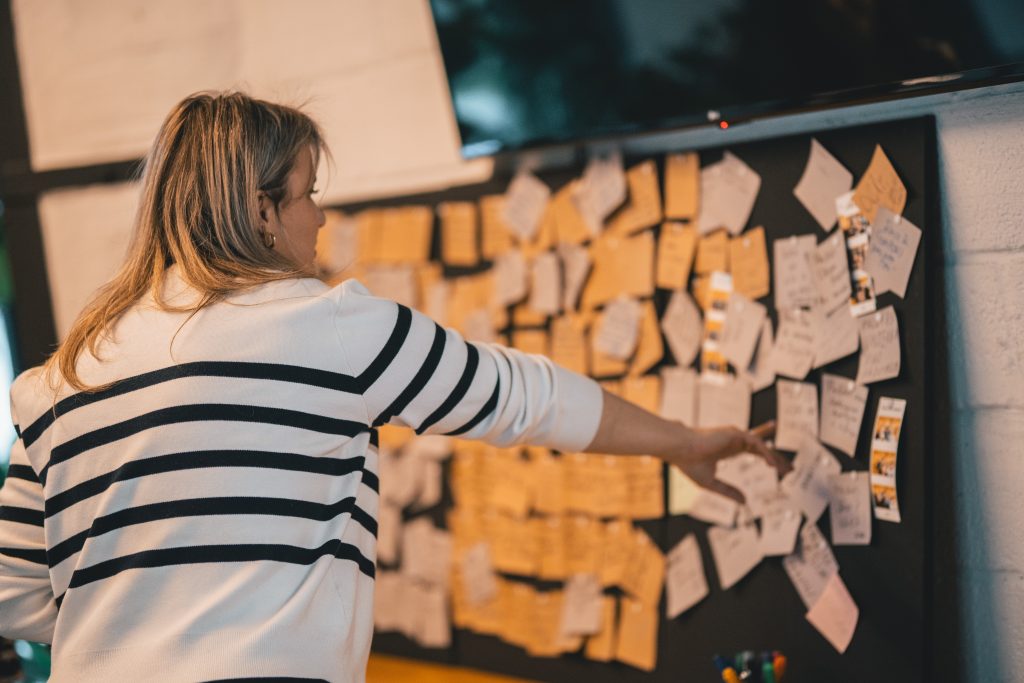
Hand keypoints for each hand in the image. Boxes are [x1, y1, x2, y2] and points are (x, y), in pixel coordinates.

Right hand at [674, 422, 790, 503]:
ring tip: (787, 471)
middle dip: (777, 457)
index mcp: (728, 449)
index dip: (767, 458)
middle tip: (791, 469)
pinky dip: (766, 453)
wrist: (679, 450)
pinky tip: (772, 466)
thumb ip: (728, 491)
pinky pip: (756, 443)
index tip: (779, 469)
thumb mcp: (711, 482)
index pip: (753, 451)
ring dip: (776, 457)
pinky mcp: (734, 433)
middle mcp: (733, 441)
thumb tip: (744, 501)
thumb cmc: (689, 463)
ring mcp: (735, 436)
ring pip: (762, 445)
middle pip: (762, 448)